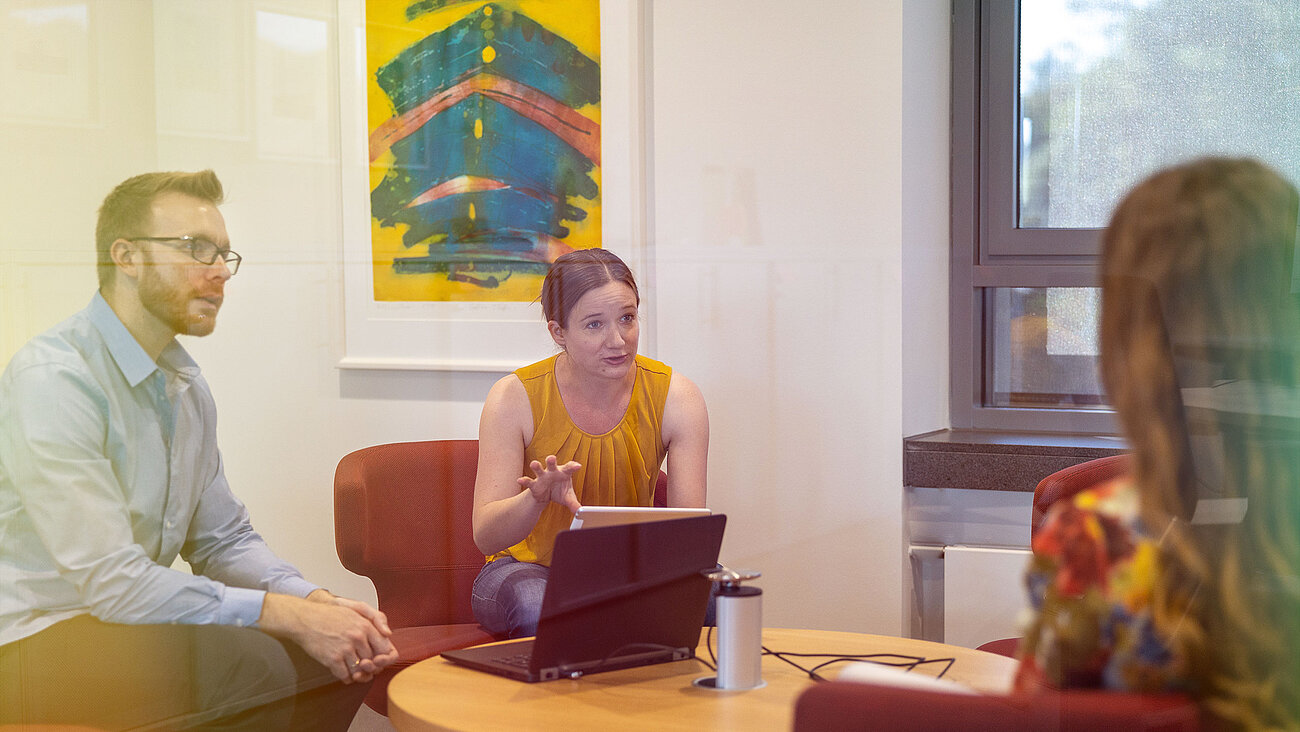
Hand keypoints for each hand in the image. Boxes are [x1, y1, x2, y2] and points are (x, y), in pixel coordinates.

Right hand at [260, 593, 399, 682]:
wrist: (305, 619)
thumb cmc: (328, 615)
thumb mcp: (355, 611)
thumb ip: (375, 620)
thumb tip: (388, 634)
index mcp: (365, 626)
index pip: (384, 648)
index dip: (383, 657)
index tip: (378, 660)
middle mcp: (358, 637)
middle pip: (372, 661)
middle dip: (369, 667)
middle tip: (364, 668)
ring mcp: (345, 649)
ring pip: (359, 670)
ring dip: (357, 674)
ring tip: (354, 671)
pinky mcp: (332, 659)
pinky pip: (345, 676)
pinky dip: (345, 677)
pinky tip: (343, 673)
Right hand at [518, 455, 581, 513]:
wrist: (547, 495)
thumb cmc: (560, 491)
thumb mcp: (568, 498)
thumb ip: (573, 503)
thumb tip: (579, 512)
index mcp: (564, 472)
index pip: (569, 467)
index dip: (573, 466)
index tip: (578, 466)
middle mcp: (552, 472)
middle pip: (551, 464)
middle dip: (551, 460)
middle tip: (551, 458)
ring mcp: (542, 477)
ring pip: (538, 469)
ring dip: (536, 466)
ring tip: (534, 464)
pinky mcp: (534, 484)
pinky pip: (529, 481)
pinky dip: (524, 480)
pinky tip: (519, 480)